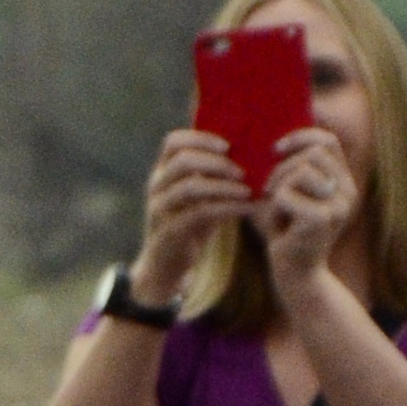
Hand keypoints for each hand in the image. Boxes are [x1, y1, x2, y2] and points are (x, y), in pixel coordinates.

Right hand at [138, 122, 247, 297]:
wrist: (166, 267)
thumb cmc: (189, 226)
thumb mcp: (198, 196)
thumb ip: (211, 174)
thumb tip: (249, 150)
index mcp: (163, 173)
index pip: (174, 141)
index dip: (201, 138)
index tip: (228, 146)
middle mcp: (157, 187)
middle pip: (182, 160)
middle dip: (217, 163)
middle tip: (242, 171)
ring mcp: (160, 209)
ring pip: (191, 186)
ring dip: (224, 186)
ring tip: (248, 190)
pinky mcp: (170, 231)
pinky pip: (200, 213)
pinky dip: (228, 208)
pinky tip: (248, 208)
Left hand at [264, 119, 356, 290]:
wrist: (295, 274)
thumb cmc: (286, 232)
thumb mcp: (289, 195)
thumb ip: (289, 169)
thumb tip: (268, 136)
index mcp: (343, 183)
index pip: (328, 141)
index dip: (301, 137)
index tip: (275, 149)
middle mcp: (348, 192)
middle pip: (313, 153)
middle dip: (282, 168)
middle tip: (268, 190)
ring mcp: (338, 206)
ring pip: (299, 171)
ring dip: (277, 188)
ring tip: (275, 210)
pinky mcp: (320, 220)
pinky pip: (285, 195)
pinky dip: (272, 209)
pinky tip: (277, 227)